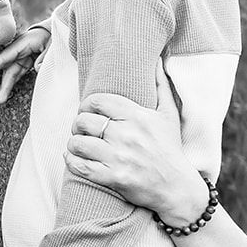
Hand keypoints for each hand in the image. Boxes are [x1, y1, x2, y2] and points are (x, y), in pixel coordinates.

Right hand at [0, 25, 49, 103]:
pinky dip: (10, 84)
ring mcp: (21, 57)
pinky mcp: (26, 62)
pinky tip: (4, 94)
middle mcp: (19, 51)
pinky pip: (16, 74)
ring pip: (9, 73)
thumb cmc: (54, 36)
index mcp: (23, 43)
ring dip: (4, 86)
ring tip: (0, 100)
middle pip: (3, 64)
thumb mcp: (53, 43)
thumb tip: (37, 68)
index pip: (6, 55)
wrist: (58, 31)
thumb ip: (45, 55)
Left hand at [65, 66, 206, 224]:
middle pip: (84, 121)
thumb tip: (157, 58)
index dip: (86, 105)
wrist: (176, 187)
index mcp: (137, 117)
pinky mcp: (113, 178)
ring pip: (78, 143)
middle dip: (77, 124)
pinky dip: (71, 161)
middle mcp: (127, 135)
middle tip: (80, 129)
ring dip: (73, 143)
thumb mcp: (169, 114)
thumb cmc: (170, 149)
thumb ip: (161, 85)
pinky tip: (72, 158)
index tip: (87, 111)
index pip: (98, 101)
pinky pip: (80, 166)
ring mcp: (119, 158)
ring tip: (77, 144)